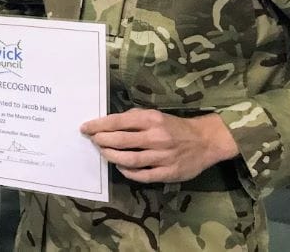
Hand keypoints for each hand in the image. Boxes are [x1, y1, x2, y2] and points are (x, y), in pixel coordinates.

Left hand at [80, 108, 238, 183]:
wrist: (204, 141)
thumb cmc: (174, 126)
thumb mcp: (156, 115)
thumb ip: (135, 118)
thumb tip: (110, 123)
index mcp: (151, 119)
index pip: (119, 121)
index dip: (99, 125)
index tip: (86, 128)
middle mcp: (156, 136)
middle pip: (121, 141)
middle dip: (102, 141)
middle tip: (93, 141)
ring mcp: (162, 156)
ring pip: (129, 159)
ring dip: (111, 156)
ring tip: (103, 153)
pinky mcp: (167, 172)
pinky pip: (142, 175)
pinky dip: (128, 172)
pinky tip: (120, 167)